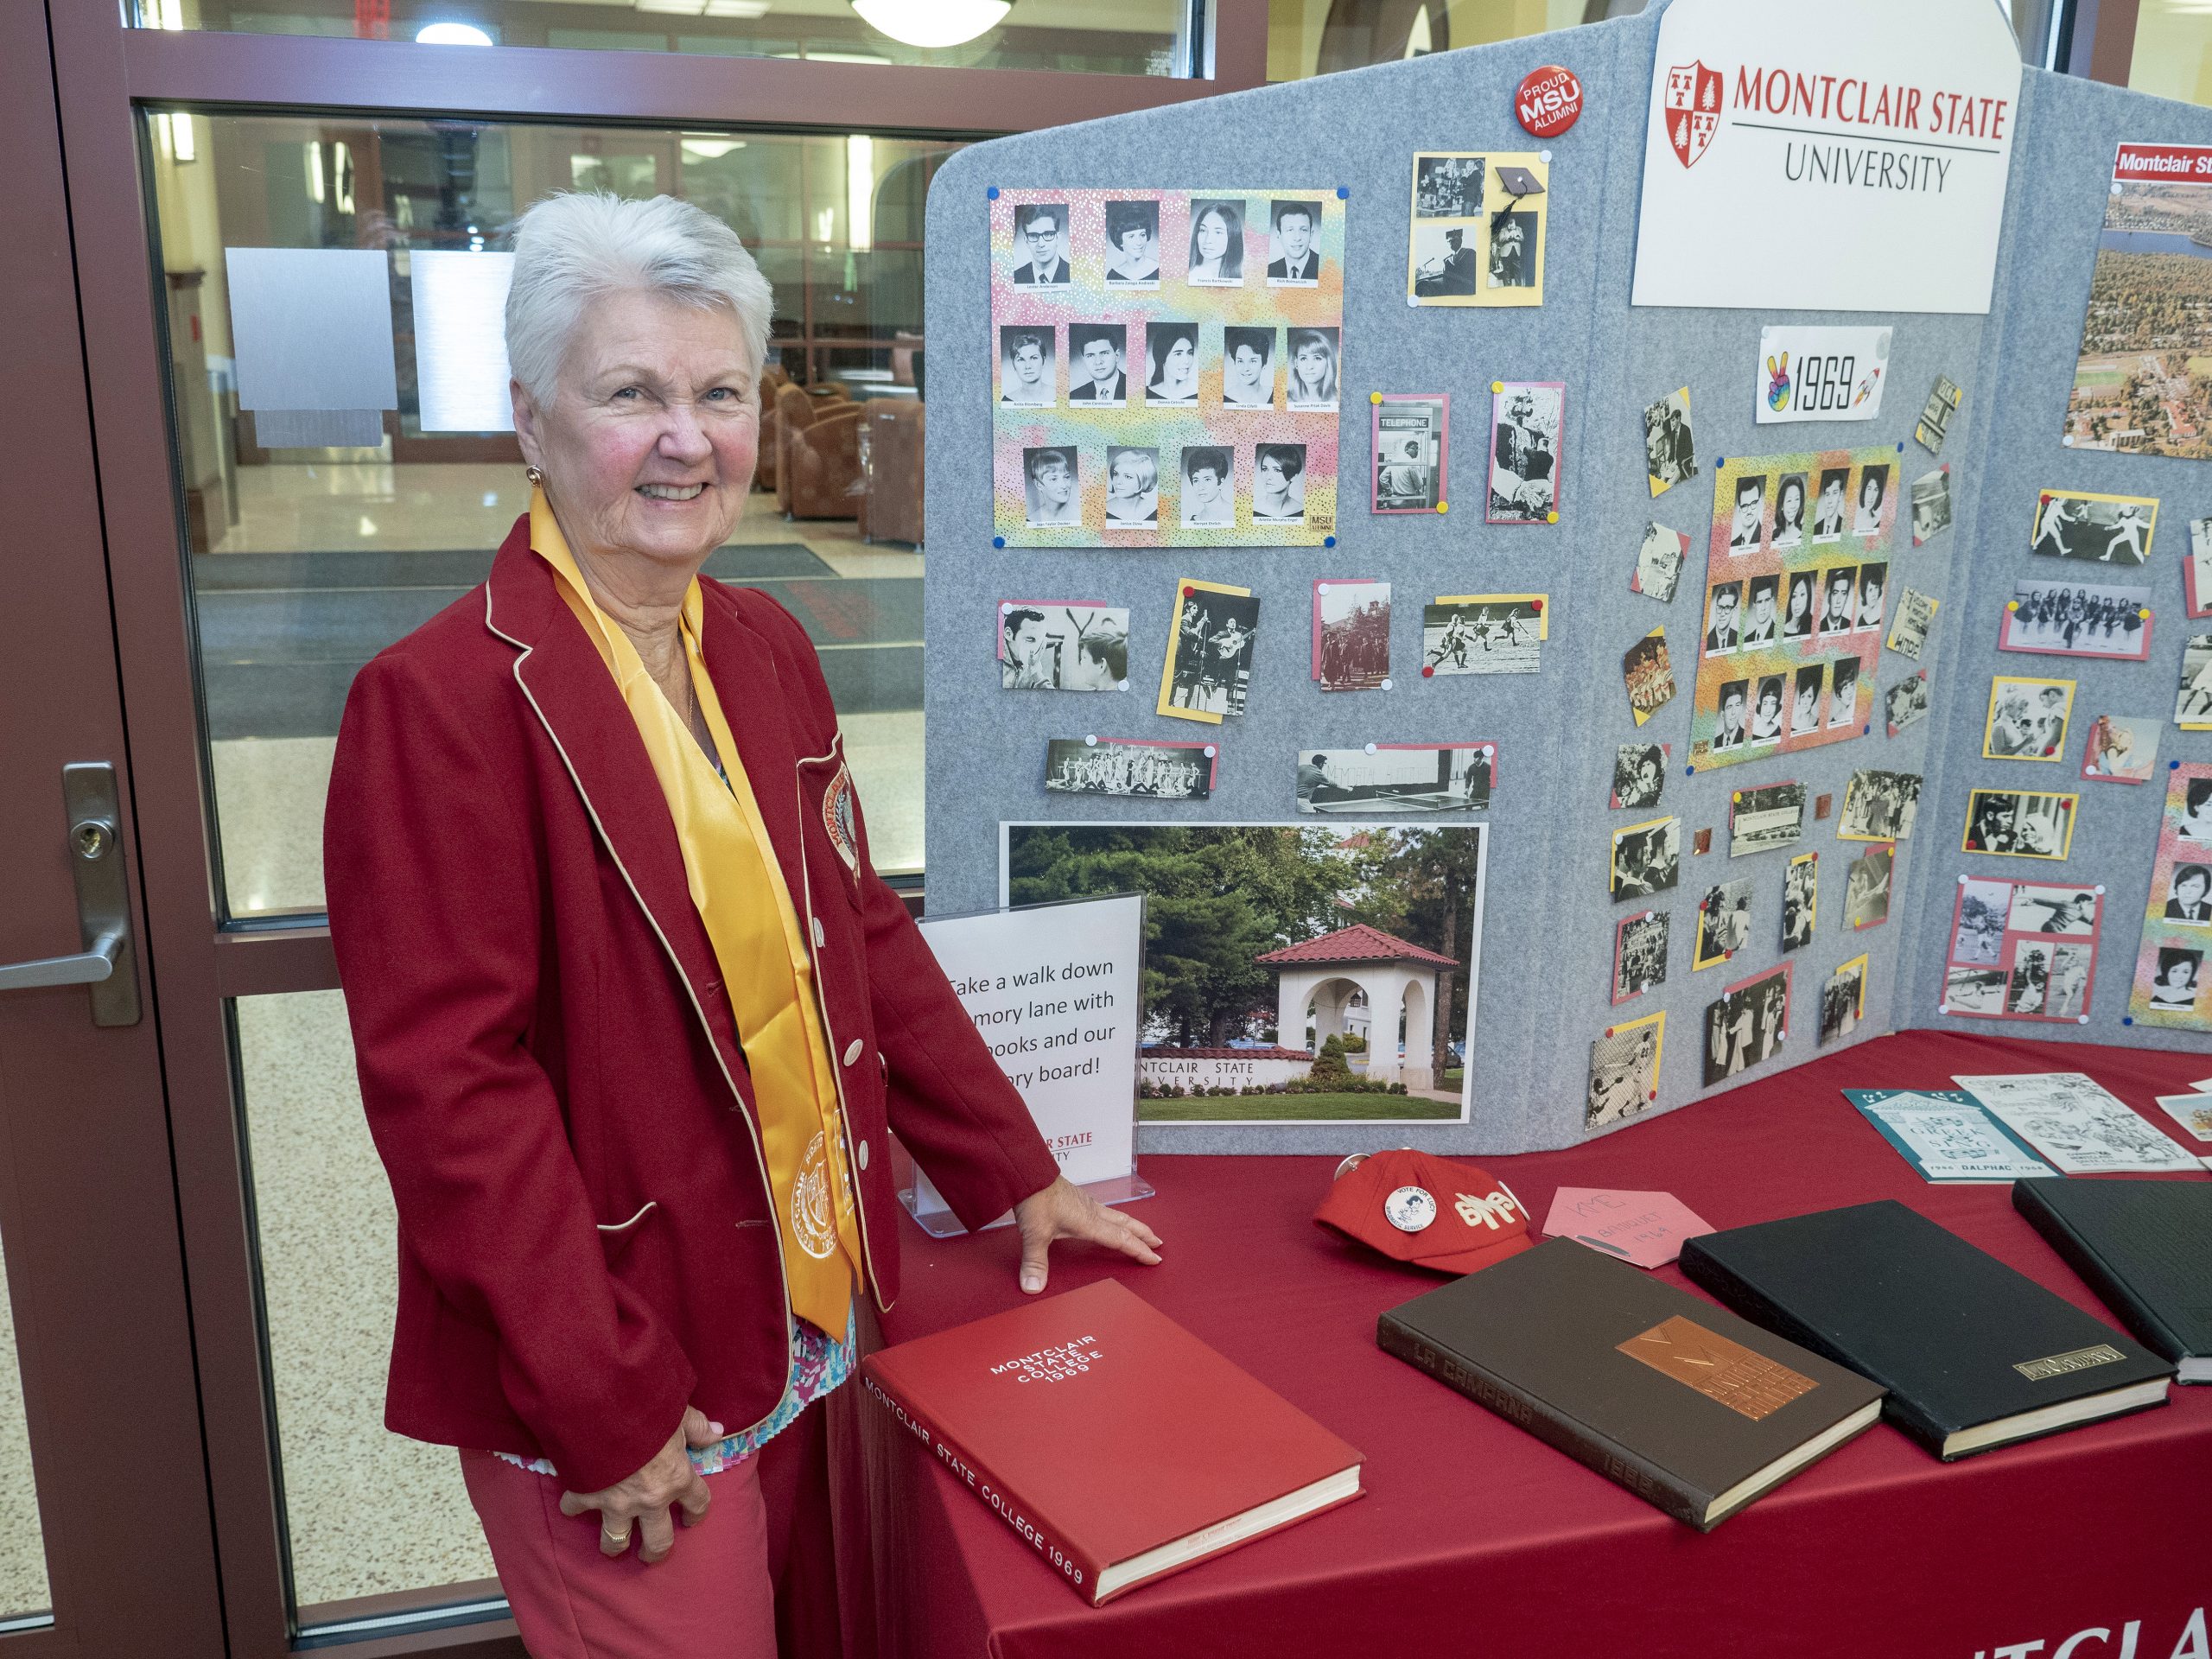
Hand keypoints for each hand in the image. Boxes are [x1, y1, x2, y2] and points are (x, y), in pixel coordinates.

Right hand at [558, 1405, 723, 1562]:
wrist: (607, 1410)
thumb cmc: (649, 1412)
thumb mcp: (680, 1415)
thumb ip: (698, 1428)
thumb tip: (717, 1434)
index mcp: (677, 1478)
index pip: (697, 1503)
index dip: (696, 1512)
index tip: (691, 1518)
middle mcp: (651, 1499)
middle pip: (658, 1541)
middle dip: (655, 1552)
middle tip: (651, 1553)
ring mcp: (618, 1503)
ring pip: (616, 1541)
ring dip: (615, 1545)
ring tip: (615, 1546)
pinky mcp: (588, 1496)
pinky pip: (574, 1510)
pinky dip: (572, 1507)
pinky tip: (572, 1504)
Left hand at [1011, 1175, 1161, 1294]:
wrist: (1027, 1171)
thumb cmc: (1034, 1197)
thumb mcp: (1034, 1234)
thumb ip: (1035, 1262)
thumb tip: (1034, 1286)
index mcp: (1089, 1222)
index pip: (1121, 1239)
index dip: (1139, 1250)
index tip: (1154, 1258)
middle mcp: (1091, 1211)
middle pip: (1126, 1224)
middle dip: (1143, 1235)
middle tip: (1158, 1243)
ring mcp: (1085, 1202)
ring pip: (1116, 1215)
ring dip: (1131, 1224)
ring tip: (1139, 1231)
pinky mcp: (1076, 1197)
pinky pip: (1104, 1209)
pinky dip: (1115, 1217)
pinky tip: (1107, 1218)